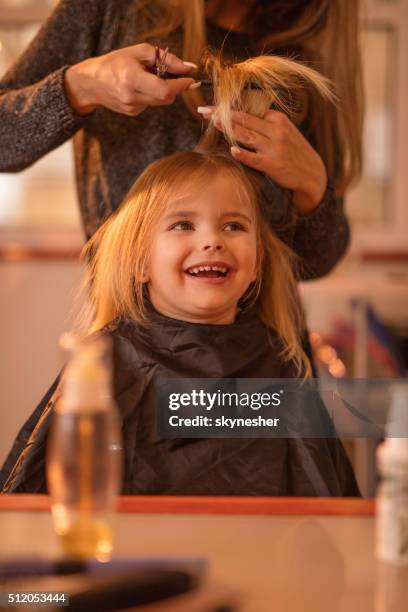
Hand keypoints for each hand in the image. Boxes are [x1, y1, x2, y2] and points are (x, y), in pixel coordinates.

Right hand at [65, 43, 198, 116]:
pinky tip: (139, 87)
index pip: (164, 90)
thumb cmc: (115, 62)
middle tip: (174, 75)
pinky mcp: (133, 113)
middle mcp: (131, 96)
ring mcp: (132, 107)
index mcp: (131, 78)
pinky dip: (152, 94)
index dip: (181, 86)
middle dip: (175, 87)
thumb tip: (188, 68)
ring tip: (148, 77)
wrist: (91, 83)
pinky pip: (151, 103)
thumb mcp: (139, 52)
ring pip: (160, 101)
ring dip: (162, 89)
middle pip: (166, 98)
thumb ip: (166, 59)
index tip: (191, 80)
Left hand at [200, 107, 327, 214]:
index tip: (212, 105)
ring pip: (248, 136)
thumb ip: (265, 124)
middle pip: (245, 119)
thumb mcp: (284, 132)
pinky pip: (254, 159)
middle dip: (223, 114)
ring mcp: (274, 148)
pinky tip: (232, 150)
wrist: (312, 174)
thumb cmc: (293, 152)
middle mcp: (276, 131)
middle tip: (204, 110)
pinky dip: (243, 154)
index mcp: (277, 119)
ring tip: (213, 123)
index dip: (229, 107)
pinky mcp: (273, 165)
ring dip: (229, 128)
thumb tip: (239, 117)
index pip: (250, 109)